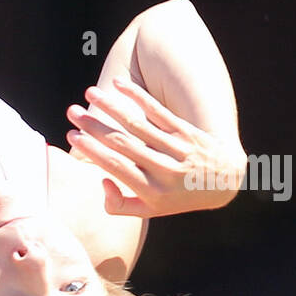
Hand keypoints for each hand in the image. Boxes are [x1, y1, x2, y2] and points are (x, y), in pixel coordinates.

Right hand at [65, 76, 247, 216]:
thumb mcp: (150, 211)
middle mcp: (164, 170)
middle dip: (94, 126)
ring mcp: (178, 149)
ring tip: (90, 92)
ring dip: (111, 106)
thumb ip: (119, 205)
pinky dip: (138, 96)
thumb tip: (101, 181)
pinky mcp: (187, 132)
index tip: (72, 136)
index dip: (92, 150)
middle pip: (123, 143)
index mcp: (151, 191)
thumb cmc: (178, 197)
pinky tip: (119, 84)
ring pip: (138, 124)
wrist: (225, 182)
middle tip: (71, 111)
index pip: (116, 166)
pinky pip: (159, 112)